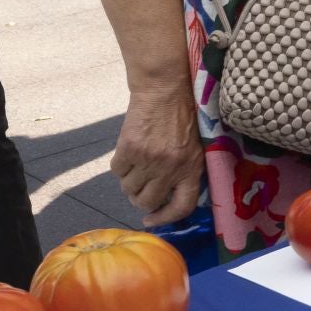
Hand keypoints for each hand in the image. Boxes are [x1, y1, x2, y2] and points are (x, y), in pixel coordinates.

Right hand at [111, 85, 203, 226]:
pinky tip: (128, 154)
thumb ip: (185, 170)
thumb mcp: (194, 146)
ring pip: (128, 189)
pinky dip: (120, 167)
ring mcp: (148, 159)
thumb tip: (168, 197)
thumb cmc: (182, 117)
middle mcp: (170, 167)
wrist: (164, 90)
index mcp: (192, 167)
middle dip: (141, 199)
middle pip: (147, 201)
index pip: (182, 206)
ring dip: (129, 183)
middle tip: (141, 188)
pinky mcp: (129, 149)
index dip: (166, 218)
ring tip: (136, 167)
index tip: (151, 220)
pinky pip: (116, 172)